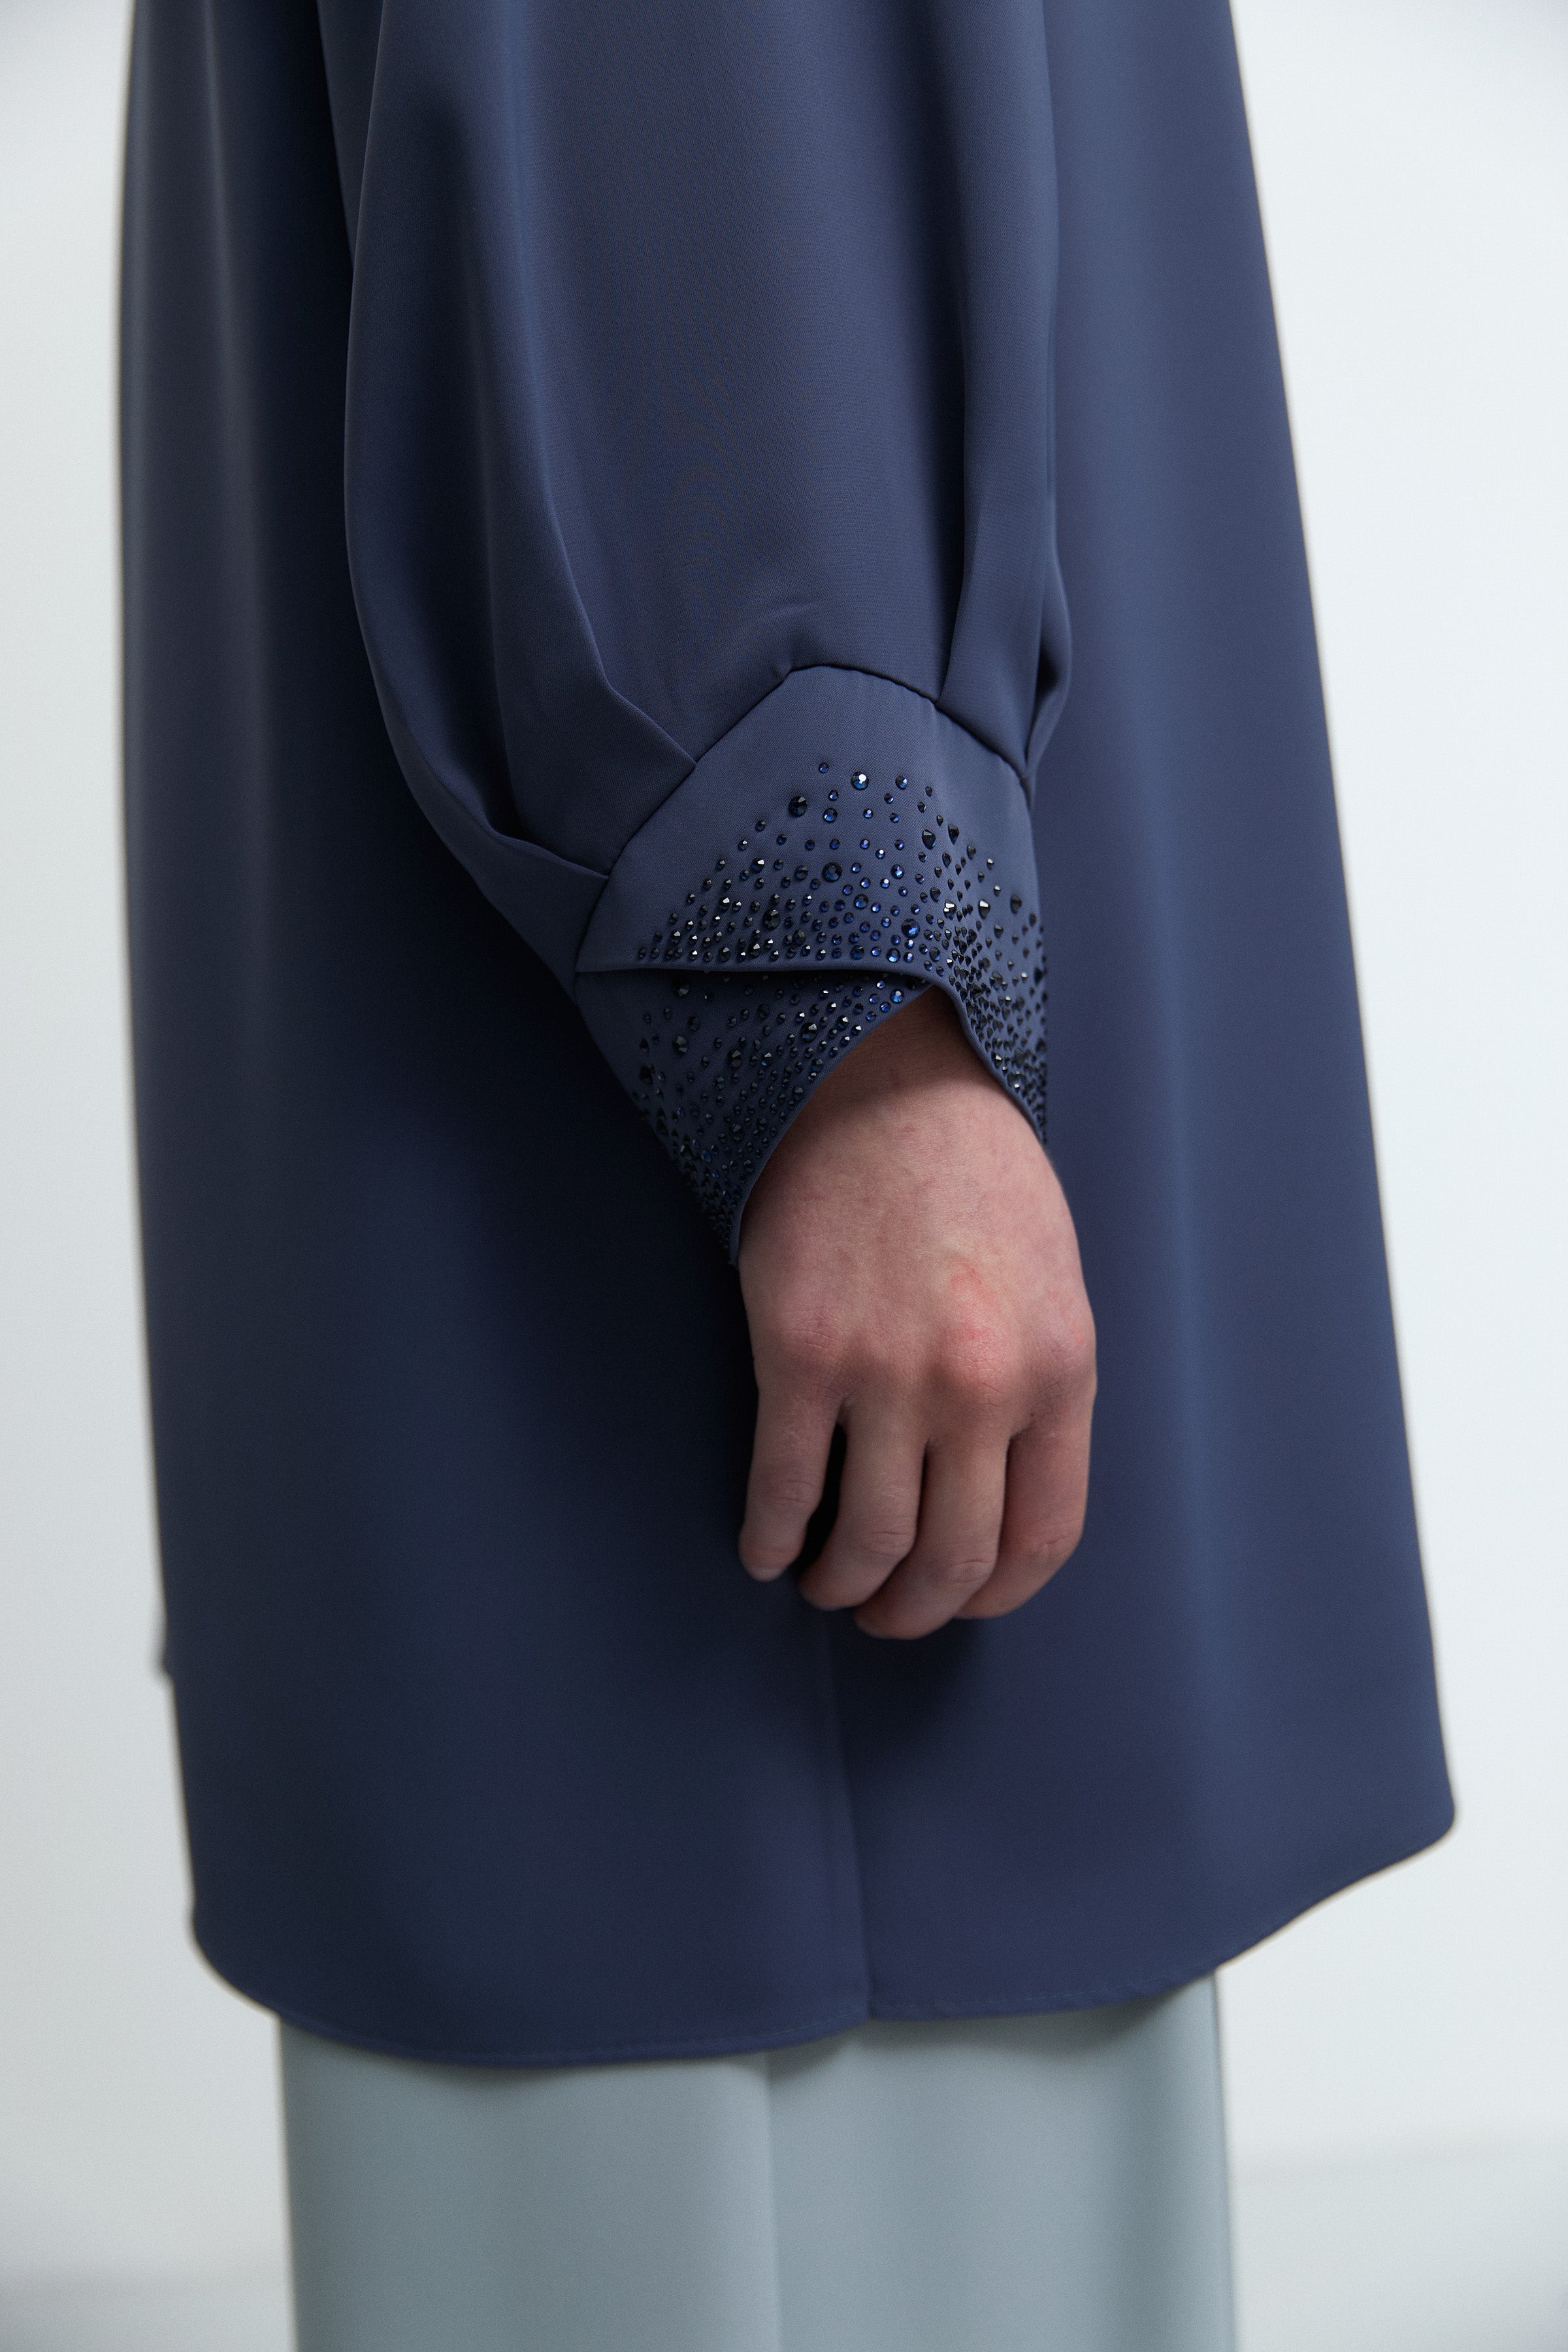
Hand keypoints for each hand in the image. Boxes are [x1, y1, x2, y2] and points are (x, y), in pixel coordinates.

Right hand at [736, 988, 1095, 1637]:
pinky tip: (767, 1547)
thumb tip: (997, 1486)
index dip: (995, 1594)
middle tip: (885, 1613)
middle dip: (914, 1609)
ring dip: (843, 1584)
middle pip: (953, 1559)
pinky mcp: (799, 1352)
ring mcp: (889, 1373)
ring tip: (826, 1581)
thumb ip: (1038, 1384)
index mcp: (1059, 1368)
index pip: (1042, 1537)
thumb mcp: (1051, 1279)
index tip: (962, 1600)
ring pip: (869, 1541)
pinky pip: (782, 1486)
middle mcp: (982, 1386)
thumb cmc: (969, 1170)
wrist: (879, 1078)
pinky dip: (772, 1538)